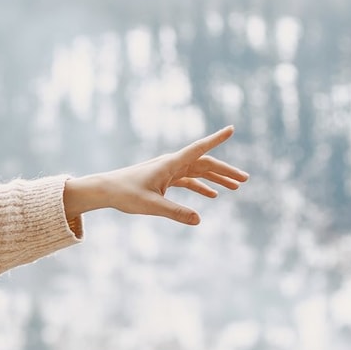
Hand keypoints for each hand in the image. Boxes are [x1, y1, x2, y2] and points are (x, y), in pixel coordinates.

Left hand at [63, 126, 248, 225]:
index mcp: (170, 164)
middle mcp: (172, 163)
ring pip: (198, 171)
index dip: (216, 139)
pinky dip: (201, 186)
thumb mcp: (152, 206)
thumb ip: (176, 213)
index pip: (198, 149)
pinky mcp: (164, 179)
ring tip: (236, 187)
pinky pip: (188, 180)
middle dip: (226, 171)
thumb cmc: (126, 194)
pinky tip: (213, 195)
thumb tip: (199, 220)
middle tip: (245, 179)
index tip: (232, 129)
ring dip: (217, 179)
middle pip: (205, 163)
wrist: (106, 190)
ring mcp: (168, 170)